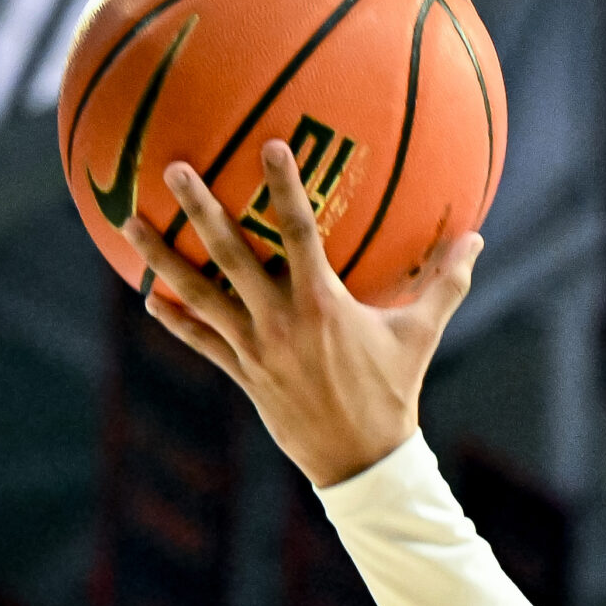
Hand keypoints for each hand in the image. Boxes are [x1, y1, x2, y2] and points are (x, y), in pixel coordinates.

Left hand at [121, 142, 480, 487]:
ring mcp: (255, 347)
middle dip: (200, 209)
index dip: (284, 187)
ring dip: (161, 257)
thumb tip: (476, 237)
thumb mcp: (420, 335)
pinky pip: (200, 341)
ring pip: (199, 293)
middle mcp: (280, 319)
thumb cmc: (393, 392)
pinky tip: (148, 296)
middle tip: (173, 169)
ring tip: (129, 220)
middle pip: (231, 254)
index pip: (299, 231)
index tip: (269, 145)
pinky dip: (175, 319)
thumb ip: (446, 282)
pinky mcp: (243, 374)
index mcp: (322, 302)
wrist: (362, 460)